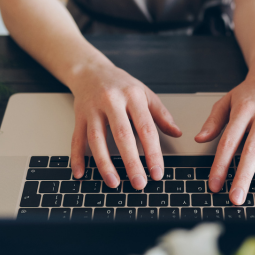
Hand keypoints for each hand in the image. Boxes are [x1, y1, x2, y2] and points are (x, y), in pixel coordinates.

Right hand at [68, 63, 181, 188]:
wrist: (90, 70)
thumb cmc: (120, 84)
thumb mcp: (145, 93)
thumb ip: (161, 114)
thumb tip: (177, 133)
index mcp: (133, 96)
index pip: (146, 128)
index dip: (153, 153)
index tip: (157, 173)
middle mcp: (111, 101)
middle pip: (122, 135)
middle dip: (131, 162)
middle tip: (139, 183)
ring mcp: (92, 109)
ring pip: (96, 139)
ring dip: (104, 163)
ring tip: (114, 182)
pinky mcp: (78, 116)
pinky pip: (76, 139)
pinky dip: (77, 157)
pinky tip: (81, 173)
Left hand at [195, 66, 254, 204]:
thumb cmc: (249, 92)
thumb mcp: (226, 101)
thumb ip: (214, 121)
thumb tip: (199, 139)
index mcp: (244, 109)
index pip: (229, 141)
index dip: (220, 164)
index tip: (215, 184)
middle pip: (253, 150)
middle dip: (244, 176)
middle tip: (237, 197)